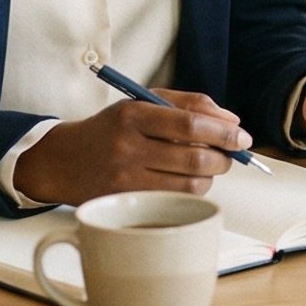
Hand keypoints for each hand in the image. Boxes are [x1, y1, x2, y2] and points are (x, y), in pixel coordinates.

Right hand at [12, 90, 250, 206]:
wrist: (63, 161)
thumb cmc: (111, 129)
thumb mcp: (141, 102)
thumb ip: (188, 104)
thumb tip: (232, 120)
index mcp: (133, 114)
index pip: (190, 123)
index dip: (224, 131)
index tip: (242, 135)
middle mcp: (128, 146)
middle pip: (195, 157)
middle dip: (225, 156)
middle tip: (232, 153)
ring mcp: (126, 178)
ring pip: (190, 183)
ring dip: (211, 175)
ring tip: (208, 165)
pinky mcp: (126, 203)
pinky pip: (175, 199)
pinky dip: (191, 189)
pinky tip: (187, 179)